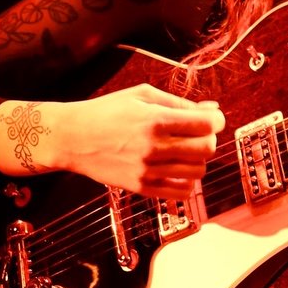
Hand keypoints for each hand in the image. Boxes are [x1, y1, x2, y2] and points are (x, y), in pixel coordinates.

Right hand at [0, 84, 225, 197]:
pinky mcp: (140, 187)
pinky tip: (178, 169)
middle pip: (206, 149)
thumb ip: (180, 103)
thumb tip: (212, 108)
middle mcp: (153, 147)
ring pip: (197, 172)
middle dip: (209, 139)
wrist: (71, 137)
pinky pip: (181, 192)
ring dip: (198, 160)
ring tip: (186, 151)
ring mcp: (147, 170)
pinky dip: (187, 182)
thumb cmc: (107, 111)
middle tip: (198, 134)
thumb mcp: (142, 95)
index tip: (211, 119)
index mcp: (155, 120)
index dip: (216, 120)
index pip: (206, 125)